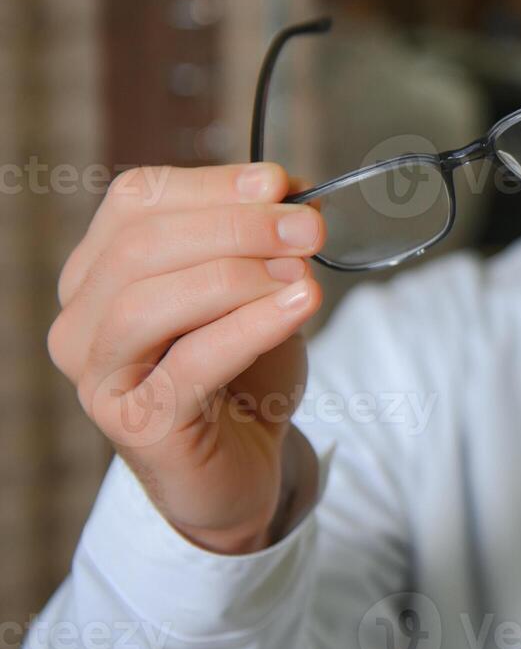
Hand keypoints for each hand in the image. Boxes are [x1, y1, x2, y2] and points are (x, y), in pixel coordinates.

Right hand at [48, 163, 324, 552]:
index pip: (137, 200)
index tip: (283, 183)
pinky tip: (300, 306)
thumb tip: (298, 195)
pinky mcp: (136, 424)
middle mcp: (83, 319)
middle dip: (236, 226)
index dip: (213, 184)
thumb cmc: (244, 372)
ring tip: (304, 274)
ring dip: (236, 275)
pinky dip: (250, 326)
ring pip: (147, 302)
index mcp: (101, 270)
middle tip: (310, 227)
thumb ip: (267, 242)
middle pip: (141, 245)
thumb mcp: (258, 291)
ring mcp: (99, 375)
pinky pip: (189, 362)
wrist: (245, 466)